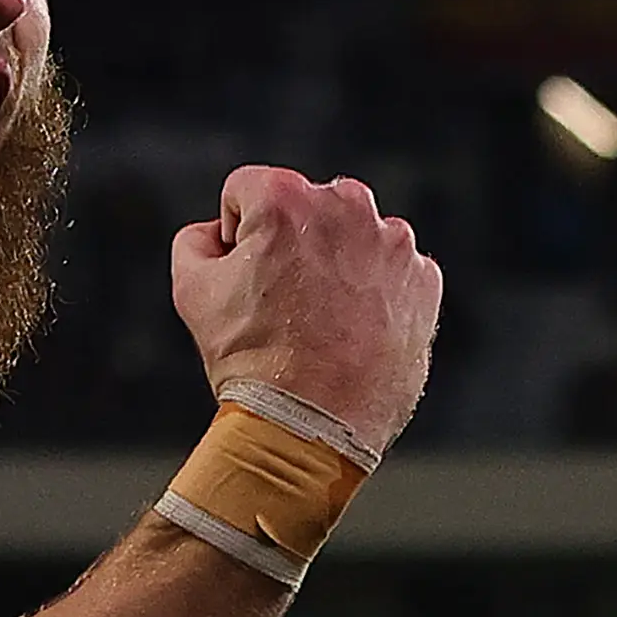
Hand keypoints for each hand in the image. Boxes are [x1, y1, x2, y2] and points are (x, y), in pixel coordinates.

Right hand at [169, 166, 442, 450]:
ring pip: (353, 238)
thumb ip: (196, 241)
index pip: (247, 190)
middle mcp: (347, 205)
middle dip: (292, 244)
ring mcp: (394, 243)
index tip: (245, 278)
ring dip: (336, 266)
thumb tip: (216, 234)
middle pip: (306, 208)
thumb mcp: (192, 291)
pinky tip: (353, 332)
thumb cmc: (250, 359)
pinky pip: (390, 272)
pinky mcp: (424, 280)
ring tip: (321, 323)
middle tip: (282, 303)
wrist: (314, 426)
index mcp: (285, 198)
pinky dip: (374, 294)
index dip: (235, 235)